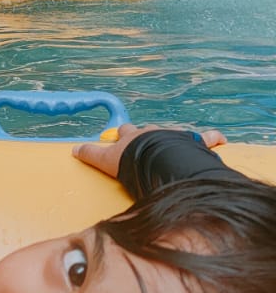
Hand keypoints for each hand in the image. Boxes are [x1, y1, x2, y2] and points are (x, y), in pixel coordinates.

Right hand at [72, 123, 226, 179]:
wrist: (158, 161)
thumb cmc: (132, 162)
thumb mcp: (106, 160)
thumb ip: (90, 154)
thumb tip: (73, 149)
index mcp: (133, 136)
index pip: (125, 131)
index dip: (122, 135)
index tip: (121, 138)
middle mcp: (152, 132)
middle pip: (147, 129)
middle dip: (146, 135)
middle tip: (147, 145)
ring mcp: (173, 135)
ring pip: (173, 133)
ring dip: (174, 138)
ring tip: (176, 146)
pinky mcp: (193, 141)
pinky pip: (206, 138)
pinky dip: (213, 138)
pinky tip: (220, 139)